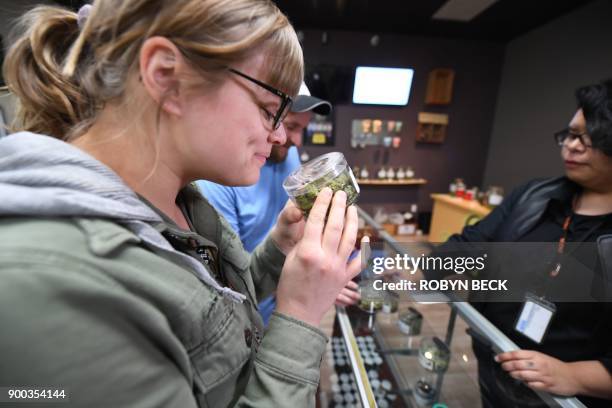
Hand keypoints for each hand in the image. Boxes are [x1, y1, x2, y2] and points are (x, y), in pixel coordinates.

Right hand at [275, 188, 364, 326]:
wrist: (299, 313)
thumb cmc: (290, 286)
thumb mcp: (291, 259)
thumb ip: (304, 241)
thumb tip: (315, 224)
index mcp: (308, 252)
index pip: (316, 221)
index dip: (322, 203)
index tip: (326, 191)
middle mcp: (325, 258)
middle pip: (335, 225)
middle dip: (339, 206)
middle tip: (341, 194)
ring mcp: (338, 268)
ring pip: (350, 238)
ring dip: (352, 221)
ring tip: (352, 208)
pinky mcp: (345, 277)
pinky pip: (359, 261)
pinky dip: (364, 248)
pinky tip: (366, 237)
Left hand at [496, 350, 580, 395]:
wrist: (574, 376)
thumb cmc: (555, 366)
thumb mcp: (542, 357)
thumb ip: (528, 358)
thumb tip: (512, 358)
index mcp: (537, 355)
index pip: (517, 354)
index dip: (505, 356)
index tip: (497, 358)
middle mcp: (539, 364)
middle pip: (517, 364)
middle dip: (507, 366)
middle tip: (503, 367)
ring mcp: (542, 375)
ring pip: (522, 375)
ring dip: (514, 375)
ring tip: (511, 374)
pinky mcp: (546, 386)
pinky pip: (531, 385)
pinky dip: (525, 383)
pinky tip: (524, 382)